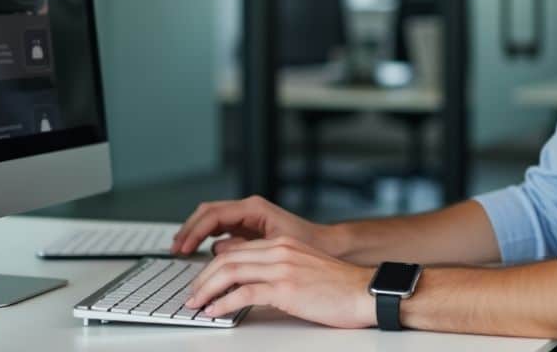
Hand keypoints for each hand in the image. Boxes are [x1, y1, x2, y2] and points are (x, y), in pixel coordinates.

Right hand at [172, 195, 331, 255]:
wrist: (328, 245)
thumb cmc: (308, 244)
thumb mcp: (273, 247)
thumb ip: (243, 247)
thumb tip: (217, 250)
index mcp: (253, 208)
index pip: (213, 214)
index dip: (194, 231)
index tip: (183, 247)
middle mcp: (249, 208)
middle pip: (207, 213)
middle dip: (189, 229)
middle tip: (176, 249)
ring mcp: (248, 217)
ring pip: (211, 219)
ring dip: (195, 233)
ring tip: (181, 249)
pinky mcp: (248, 227)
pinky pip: (220, 228)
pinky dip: (205, 237)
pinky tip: (199, 251)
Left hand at [184, 236, 374, 328]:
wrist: (364, 292)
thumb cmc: (339, 286)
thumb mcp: (303, 267)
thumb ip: (278, 267)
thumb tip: (250, 281)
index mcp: (283, 244)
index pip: (236, 250)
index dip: (213, 267)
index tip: (203, 282)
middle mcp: (280, 250)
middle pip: (227, 259)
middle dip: (203, 278)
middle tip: (193, 296)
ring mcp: (282, 267)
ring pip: (230, 272)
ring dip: (206, 290)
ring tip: (197, 304)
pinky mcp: (285, 288)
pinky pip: (243, 293)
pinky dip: (223, 303)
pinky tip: (215, 311)